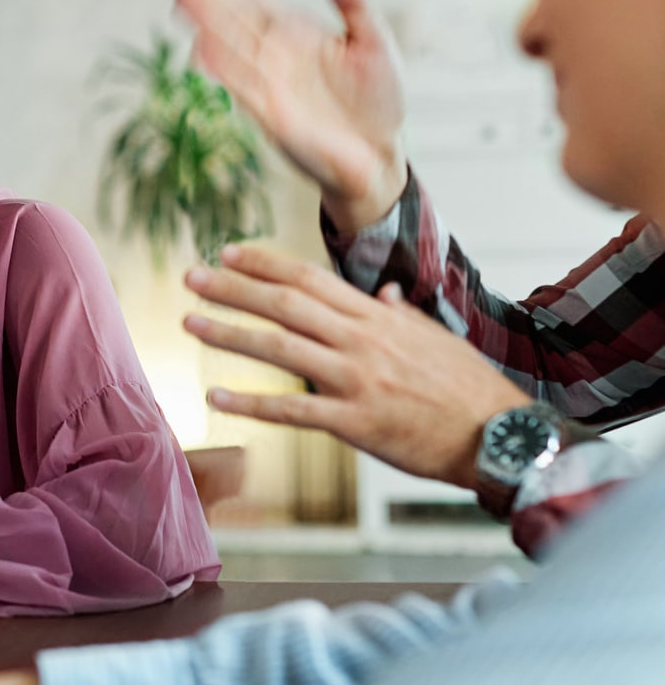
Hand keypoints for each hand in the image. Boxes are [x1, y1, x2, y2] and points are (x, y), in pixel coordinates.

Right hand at [166, 0, 407, 232]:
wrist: (379, 155)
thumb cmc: (377, 102)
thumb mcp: (374, 42)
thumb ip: (353, 3)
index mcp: (299, 35)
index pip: (256, 4)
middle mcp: (278, 57)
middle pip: (235, 21)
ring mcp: (272, 85)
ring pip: (232, 48)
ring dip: (206, 25)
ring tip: (180, 1)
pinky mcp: (273, 114)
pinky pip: (243, 86)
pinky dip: (223, 69)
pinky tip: (202, 49)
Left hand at [182, 245, 530, 487]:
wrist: (498, 436)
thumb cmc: (467, 388)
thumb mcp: (435, 337)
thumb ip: (400, 314)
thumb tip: (383, 293)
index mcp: (376, 317)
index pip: (309, 277)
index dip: (263, 263)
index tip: (227, 253)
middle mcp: (361, 340)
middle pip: (285, 303)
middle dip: (232, 288)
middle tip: (192, 277)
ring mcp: (356, 380)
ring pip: (280, 348)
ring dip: (229, 333)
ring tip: (191, 322)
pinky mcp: (354, 422)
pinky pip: (292, 410)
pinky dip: (251, 403)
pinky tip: (216, 397)